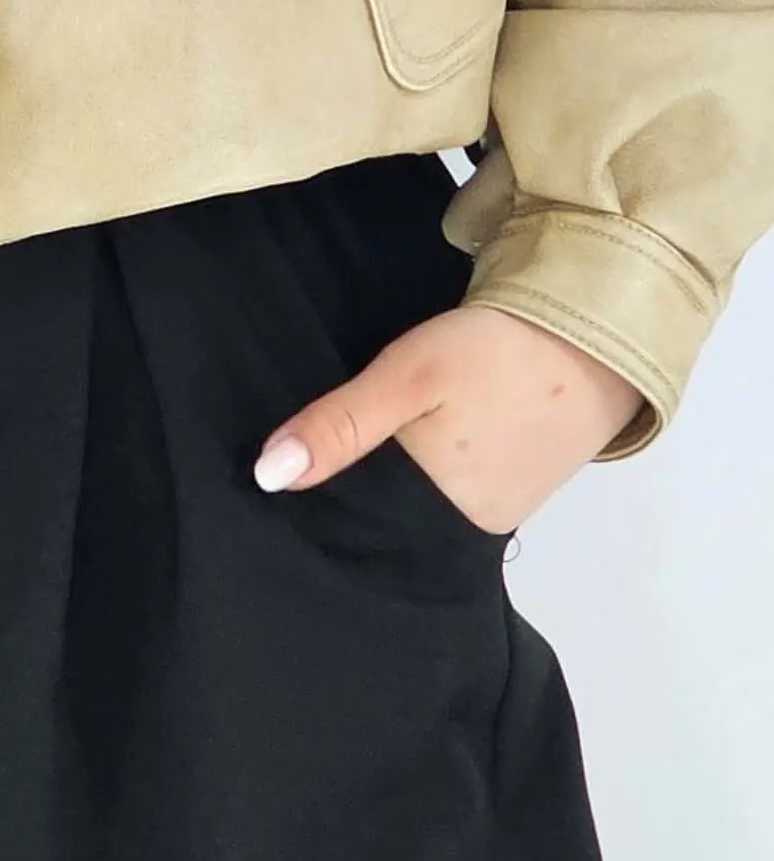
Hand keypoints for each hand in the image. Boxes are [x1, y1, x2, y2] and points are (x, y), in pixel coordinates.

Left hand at [252, 303, 648, 532]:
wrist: (593, 331)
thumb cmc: (496, 353)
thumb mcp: (407, 377)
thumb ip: (339, 426)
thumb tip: (267, 477)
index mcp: (437, 512)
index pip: (355, 525)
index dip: (317, 499)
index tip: (275, 477)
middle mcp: (468, 529)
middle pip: (388, 519)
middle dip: (352, 492)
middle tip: (308, 452)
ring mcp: (498, 512)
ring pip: (420, 505)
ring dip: (391, 480)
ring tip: (349, 447)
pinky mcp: (516, 488)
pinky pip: (453, 491)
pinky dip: (428, 470)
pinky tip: (409, 441)